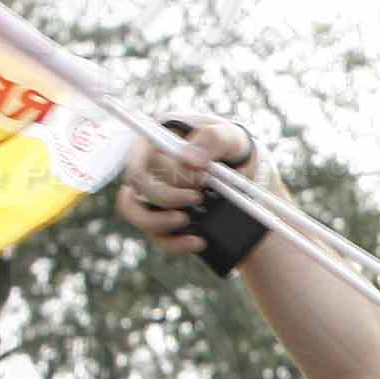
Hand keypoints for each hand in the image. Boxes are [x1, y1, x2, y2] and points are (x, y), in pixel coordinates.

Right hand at [116, 116, 260, 254]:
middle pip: (139, 190)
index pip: (142, 161)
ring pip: (138, 216)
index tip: (201, 177)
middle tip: (199, 197)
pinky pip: (159, 237)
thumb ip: (212, 140)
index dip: (167, 174)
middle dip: (169, 198)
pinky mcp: (162, 220)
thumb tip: (190, 161)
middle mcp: (146, 171)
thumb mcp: (227, 135)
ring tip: (189, 221)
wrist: (241, 171)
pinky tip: (199, 241)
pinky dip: (176, 243)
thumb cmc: (226, 146)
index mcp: (152, 145)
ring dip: (161, 223)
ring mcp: (151, 198)